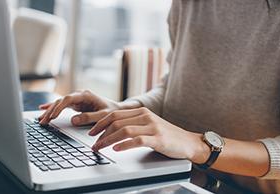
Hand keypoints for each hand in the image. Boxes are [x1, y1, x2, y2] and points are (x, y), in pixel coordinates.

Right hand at [38, 90, 120, 125]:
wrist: (117, 110)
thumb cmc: (112, 112)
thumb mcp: (103, 115)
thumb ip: (90, 117)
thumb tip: (73, 120)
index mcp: (86, 95)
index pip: (68, 99)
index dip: (59, 107)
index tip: (53, 116)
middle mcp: (80, 95)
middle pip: (61, 101)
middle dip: (51, 111)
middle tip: (43, 121)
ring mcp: (77, 99)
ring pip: (59, 103)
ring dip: (50, 111)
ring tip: (41, 120)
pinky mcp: (76, 104)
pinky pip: (62, 105)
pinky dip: (53, 108)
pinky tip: (43, 109)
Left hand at [90, 107, 210, 163]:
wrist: (188, 142)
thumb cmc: (166, 135)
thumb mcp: (149, 125)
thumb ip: (133, 124)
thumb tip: (111, 130)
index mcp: (142, 111)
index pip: (115, 114)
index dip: (100, 123)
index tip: (91, 132)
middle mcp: (146, 116)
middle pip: (117, 121)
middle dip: (101, 133)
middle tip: (93, 144)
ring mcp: (153, 127)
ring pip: (124, 130)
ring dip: (108, 140)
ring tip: (100, 147)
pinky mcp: (158, 139)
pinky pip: (137, 140)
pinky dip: (124, 145)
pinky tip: (116, 149)